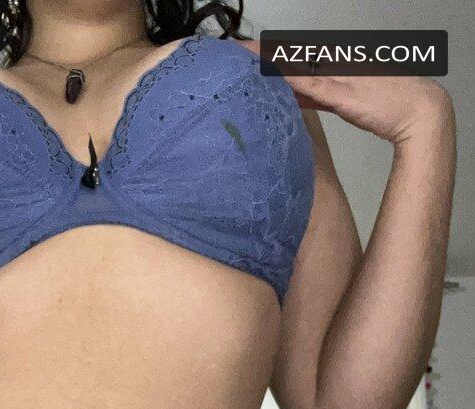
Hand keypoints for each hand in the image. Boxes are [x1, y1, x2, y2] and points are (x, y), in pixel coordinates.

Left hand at [239, 39, 453, 144]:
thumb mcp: (346, 101)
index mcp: (338, 66)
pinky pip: (309, 85)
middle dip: (262, 54)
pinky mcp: (342, 93)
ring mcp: (339, 77)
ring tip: (241, 57)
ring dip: (268, 61)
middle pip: (292, 57)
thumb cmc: (389, 107)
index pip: (298, 58)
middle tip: (234, 50)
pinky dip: (287, 80)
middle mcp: (336, 66)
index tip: (249, 53)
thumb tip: (295, 100)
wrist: (420, 111)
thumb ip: (318, 99)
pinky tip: (269, 77)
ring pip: (296, 66)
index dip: (272, 55)